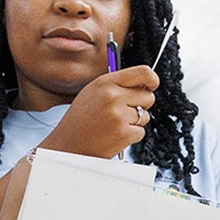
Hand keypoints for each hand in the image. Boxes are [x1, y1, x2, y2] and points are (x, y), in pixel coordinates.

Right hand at [38, 66, 157, 157]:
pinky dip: (130, 136)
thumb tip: (145, 85)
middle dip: (140, 106)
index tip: (152, 86)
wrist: (67, 147)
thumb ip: (116, 86)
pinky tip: (113, 136)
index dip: (152, 80)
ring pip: (145, 116)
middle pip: (148, 97)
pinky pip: (141, 132)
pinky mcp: (124, 133)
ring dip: (133, 123)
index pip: (143, 72)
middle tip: (121, 113)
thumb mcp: (92, 93)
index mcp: (105, 82)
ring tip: (112, 126)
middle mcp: (112, 96)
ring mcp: (119, 115)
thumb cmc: (80, 121)